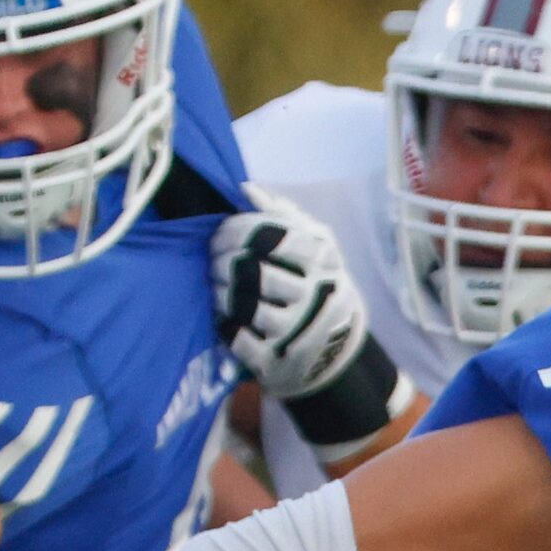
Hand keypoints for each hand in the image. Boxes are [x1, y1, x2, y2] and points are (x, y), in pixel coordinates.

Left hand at [211, 188, 373, 401]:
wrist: (337, 350)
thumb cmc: (318, 285)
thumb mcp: (316, 248)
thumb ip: (283, 217)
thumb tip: (246, 190)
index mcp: (323, 260)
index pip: (273, 234)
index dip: (237, 229)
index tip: (221, 232)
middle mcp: (314, 294)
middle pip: (254, 269)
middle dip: (223, 261)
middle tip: (213, 260)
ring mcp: (296, 330)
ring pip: (245, 305)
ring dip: (220, 292)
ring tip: (215, 286)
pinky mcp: (278, 361)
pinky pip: (239, 340)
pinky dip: (225, 325)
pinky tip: (222, 316)